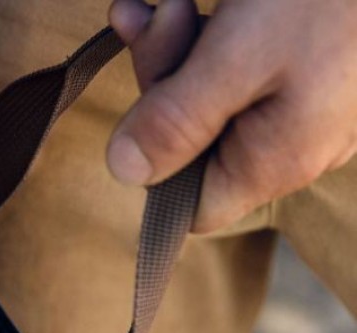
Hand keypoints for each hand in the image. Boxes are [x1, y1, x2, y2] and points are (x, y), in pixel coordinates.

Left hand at [106, 0, 356, 233]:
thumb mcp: (240, 55)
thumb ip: (178, 120)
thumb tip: (124, 171)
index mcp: (273, 161)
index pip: (192, 208)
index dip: (156, 170)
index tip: (141, 115)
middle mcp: (291, 144)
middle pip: (195, 144)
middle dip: (161, 82)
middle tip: (153, 18)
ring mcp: (306, 105)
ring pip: (212, 97)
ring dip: (174, 47)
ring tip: (162, 4)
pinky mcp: (312, 63)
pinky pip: (242, 66)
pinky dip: (207, 35)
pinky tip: (182, 3)